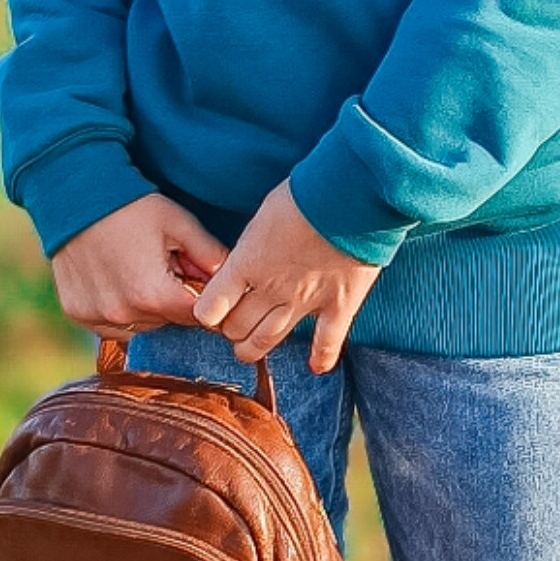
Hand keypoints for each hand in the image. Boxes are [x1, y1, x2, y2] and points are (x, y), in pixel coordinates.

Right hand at [50, 192, 228, 336]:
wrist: (77, 195)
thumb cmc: (133, 206)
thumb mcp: (180, 224)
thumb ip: (210, 255)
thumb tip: (232, 277)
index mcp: (153, 295)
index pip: (196, 315)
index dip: (203, 297)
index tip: (197, 280)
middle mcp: (123, 313)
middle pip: (167, 320)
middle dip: (172, 299)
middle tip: (165, 266)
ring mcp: (96, 316)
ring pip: (139, 325)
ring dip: (145, 307)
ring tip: (138, 269)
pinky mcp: (77, 312)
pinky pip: (110, 323)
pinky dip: (118, 308)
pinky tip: (115, 279)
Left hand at [192, 179, 380, 373]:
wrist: (352, 195)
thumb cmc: (306, 193)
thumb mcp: (263, 216)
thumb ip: (252, 245)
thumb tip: (247, 257)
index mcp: (247, 263)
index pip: (211, 308)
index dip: (208, 311)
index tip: (212, 306)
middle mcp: (271, 288)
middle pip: (237, 327)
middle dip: (230, 329)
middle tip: (232, 323)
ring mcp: (305, 301)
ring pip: (268, 339)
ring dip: (254, 349)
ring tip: (249, 350)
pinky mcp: (339, 304)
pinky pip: (327, 341)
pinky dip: (321, 357)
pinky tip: (316, 367)